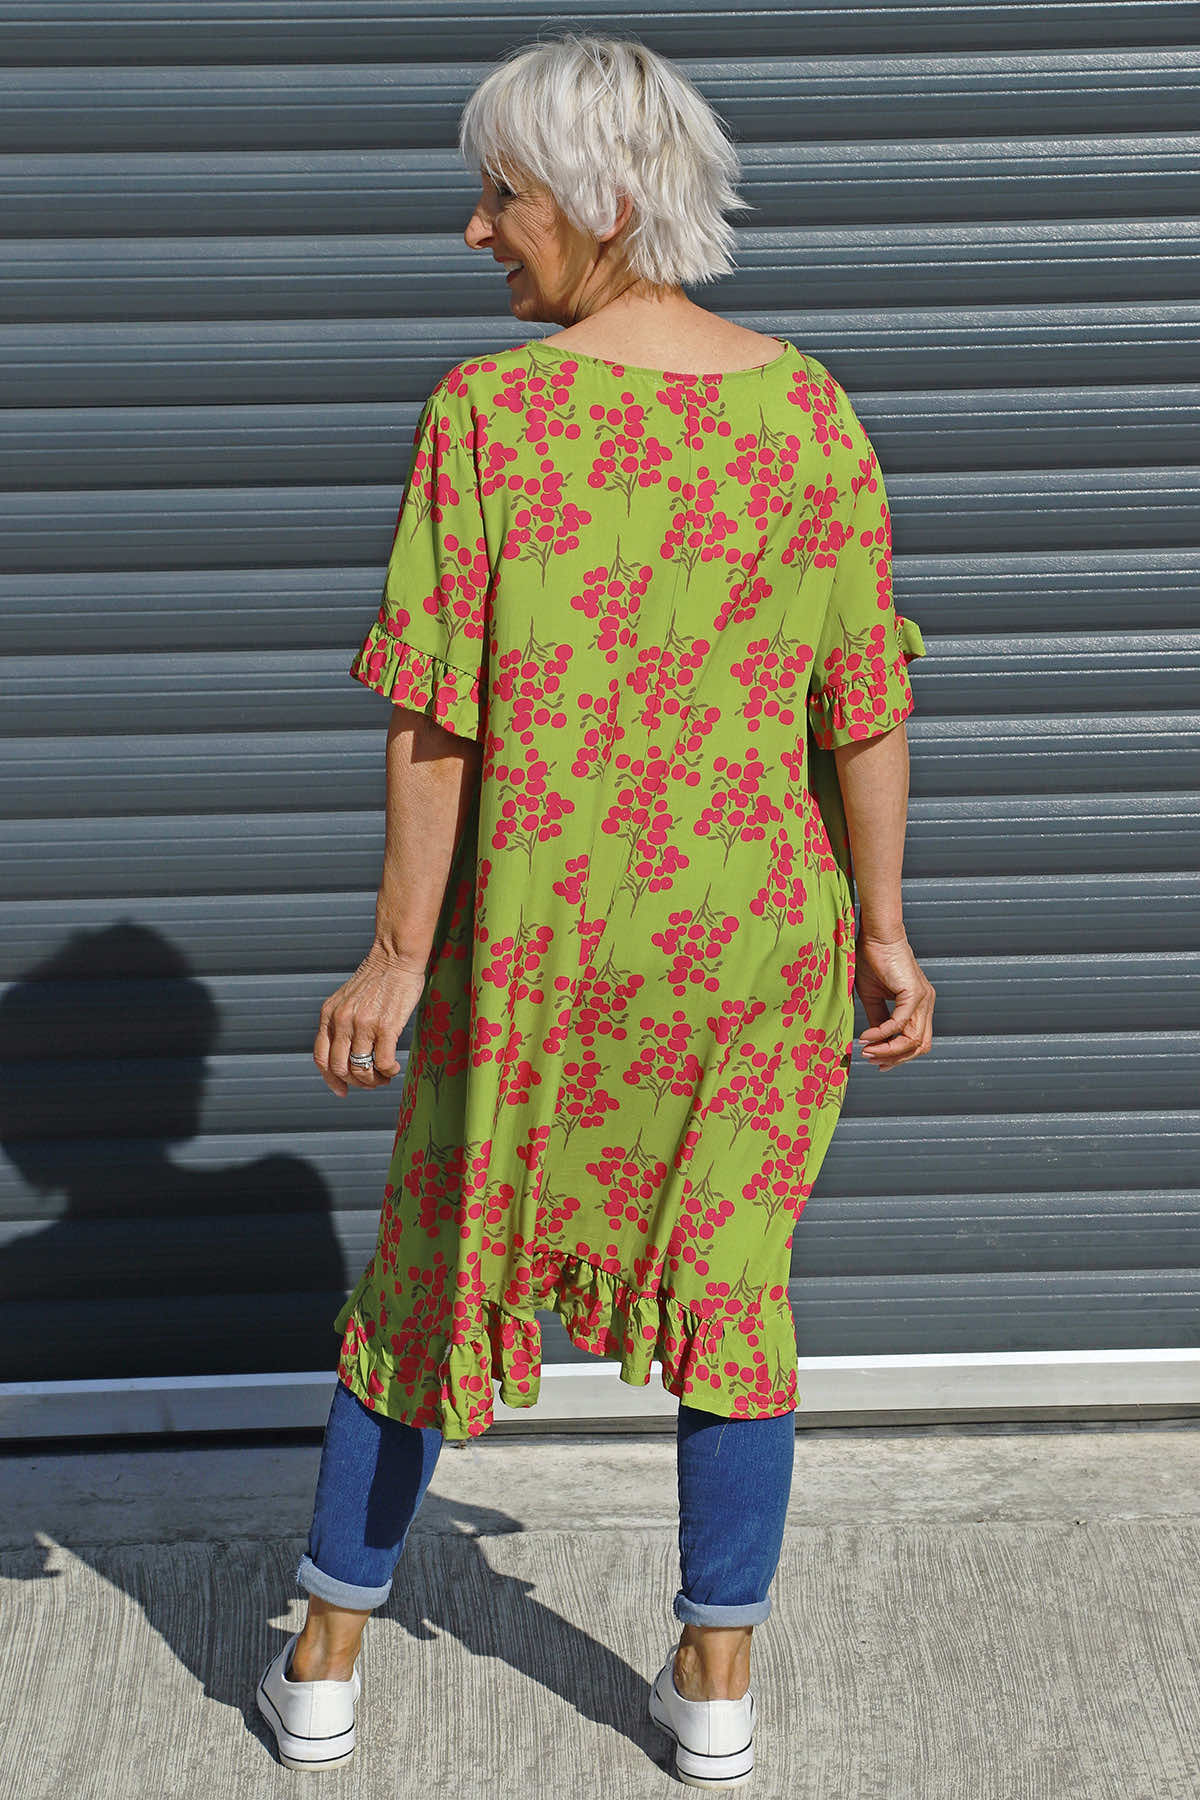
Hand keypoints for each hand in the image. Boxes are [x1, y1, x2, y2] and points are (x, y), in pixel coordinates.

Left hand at [313, 944, 427, 1095]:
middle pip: (339, 1068)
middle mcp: (341, 1021)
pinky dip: (388, 1071)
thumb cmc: (378, 979)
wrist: (396, 956)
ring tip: (384, 1075)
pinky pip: (382, 1062)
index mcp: (329, 1014)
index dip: (331, 1080)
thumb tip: (347, 1054)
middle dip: (356, 1082)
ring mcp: (363, 1024)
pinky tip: (394, 1067)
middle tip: (372, 1081)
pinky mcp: (386, 1026)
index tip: (342, 1091)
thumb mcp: (347, 999)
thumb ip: (342, 1023)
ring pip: (360, 1069)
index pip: (321, 1058)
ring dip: (373, 1080)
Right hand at [853, 931, 934, 1070]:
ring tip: (867, 1050)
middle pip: (920, 1046)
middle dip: (895, 1058)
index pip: (916, 1041)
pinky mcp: (914, 993)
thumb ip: (878, 1020)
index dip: (897, 1056)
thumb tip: (875, 1041)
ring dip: (888, 1050)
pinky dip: (883, 1033)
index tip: (876, 1061)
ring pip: (913, 1039)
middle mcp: (926, 1004)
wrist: (875, 935)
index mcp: (919, 1005)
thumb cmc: (872, 959)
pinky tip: (867, 1035)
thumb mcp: (873, 997)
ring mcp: (924, 999)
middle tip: (871, 1060)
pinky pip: (900, 1023)